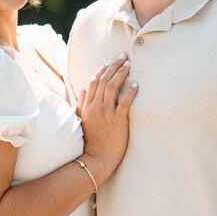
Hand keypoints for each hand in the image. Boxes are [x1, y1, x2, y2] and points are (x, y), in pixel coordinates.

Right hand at [77, 56, 136, 181]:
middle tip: (123, 57)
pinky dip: (130, 91)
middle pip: (104, 80)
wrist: (97, 158)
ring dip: (121, 73)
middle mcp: (95, 107)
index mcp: (87, 106)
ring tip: (129, 65)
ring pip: (113, 87)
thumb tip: (82, 88)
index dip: (102, 70)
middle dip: (114, 66)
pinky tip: (135, 84)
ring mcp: (106, 113)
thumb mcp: (81, 120)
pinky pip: (125, 102)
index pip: (93, 82)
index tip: (109, 62)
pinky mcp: (118, 120)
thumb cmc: (91, 141)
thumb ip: (81, 104)